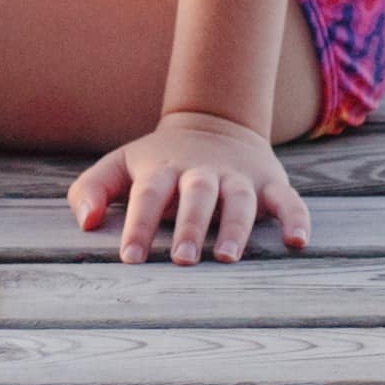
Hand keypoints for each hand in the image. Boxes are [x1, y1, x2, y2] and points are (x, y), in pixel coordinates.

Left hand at [66, 111, 310, 265]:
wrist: (213, 123)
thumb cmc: (159, 161)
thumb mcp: (120, 165)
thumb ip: (93, 189)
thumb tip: (87, 223)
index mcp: (163, 169)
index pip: (148, 195)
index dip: (138, 225)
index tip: (130, 258)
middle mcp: (202, 173)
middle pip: (197, 196)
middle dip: (190, 227)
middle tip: (182, 261)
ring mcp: (238, 177)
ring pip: (239, 199)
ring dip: (235, 227)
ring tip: (227, 257)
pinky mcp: (270, 184)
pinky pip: (288, 199)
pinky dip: (295, 218)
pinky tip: (297, 242)